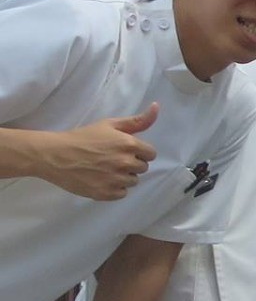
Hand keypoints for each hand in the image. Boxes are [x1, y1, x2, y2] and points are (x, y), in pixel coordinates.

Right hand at [40, 104, 158, 199]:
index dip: (139, 152)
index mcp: (129, 144)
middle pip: (142, 168)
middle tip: (111, 159)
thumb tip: (157, 107)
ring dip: (123, 177)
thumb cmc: (82, 137)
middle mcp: (126, 163)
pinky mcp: (106, 193)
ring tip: (104, 169)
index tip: (124, 150)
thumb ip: (137, 120)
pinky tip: (101, 179)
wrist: (54, 155)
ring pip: (132, 181)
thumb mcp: (109, 124)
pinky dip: (114, 189)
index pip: (150, 154)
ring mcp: (116, 180)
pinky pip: (122, 193)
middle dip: (131, 163)